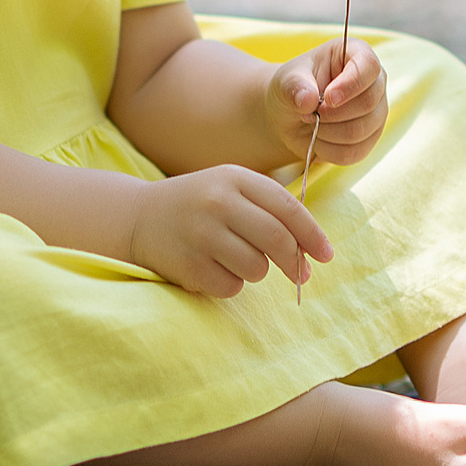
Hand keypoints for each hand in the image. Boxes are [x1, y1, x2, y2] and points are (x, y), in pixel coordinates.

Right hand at [128, 165, 333, 297]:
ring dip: (255, 271)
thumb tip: (311, 250)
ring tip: (233, 258)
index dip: (312, 234)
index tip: (327, 255)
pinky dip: (229, 283)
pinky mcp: (188, 265)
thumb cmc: (199, 205)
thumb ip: (269, 209)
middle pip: (276, 240)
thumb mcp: (230, 189)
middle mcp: (217, 202)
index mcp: (234, 178)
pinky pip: (231, 287)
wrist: (138, 217)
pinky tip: (211, 267)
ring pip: (256, 268)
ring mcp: (201, 234)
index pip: (287, 207)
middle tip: (302, 275)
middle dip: (295, 263)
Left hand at [264, 37, 386, 168]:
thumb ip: (295, 86)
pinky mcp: (370, 139)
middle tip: (308, 112)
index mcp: (356, 54)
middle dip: (332, 114)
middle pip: (368, 103)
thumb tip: (308, 99)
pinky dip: (329, 151)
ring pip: (361, 131)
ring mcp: (376, 112)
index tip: (327, 98)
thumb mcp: (286, 80)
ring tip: (312, 123)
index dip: (351, 84)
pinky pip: (354, 153)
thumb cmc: (294, 87)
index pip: (369, 66)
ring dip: (327, 133)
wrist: (292, 115)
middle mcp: (374, 82)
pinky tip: (318, 139)